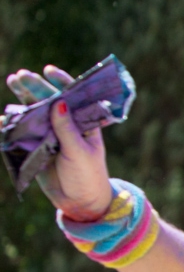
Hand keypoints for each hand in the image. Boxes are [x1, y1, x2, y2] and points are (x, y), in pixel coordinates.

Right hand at [5, 65, 113, 219]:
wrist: (78, 201)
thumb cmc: (87, 175)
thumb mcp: (79, 151)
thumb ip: (67, 128)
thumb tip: (59, 102)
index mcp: (83, 123)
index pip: (73, 97)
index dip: (61, 82)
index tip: (49, 70)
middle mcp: (65, 125)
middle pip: (48, 100)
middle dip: (35, 86)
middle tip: (21, 75)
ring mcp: (49, 134)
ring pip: (33, 111)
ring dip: (22, 97)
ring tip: (13, 81)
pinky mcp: (34, 145)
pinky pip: (21, 130)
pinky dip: (11, 122)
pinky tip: (3, 117)